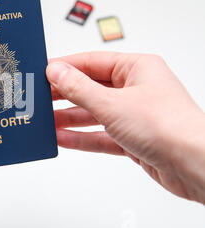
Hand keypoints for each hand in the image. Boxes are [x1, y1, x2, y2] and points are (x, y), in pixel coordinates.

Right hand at [46, 52, 204, 203]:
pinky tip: (61, 137)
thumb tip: (56, 71)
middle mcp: (135, 89)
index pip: (91, 62)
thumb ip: (79, 89)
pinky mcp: (132, 138)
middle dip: (63, 95)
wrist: (195, 166)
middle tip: (38, 98)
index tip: (42, 73)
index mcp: (136, 69)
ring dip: (69, 118)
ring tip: (45, 120)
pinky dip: (81, 137)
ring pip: (93, 113)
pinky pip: (100, 134)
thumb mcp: (112, 104)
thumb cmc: (169, 127)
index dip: (64, 67)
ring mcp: (133, 115)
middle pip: (90, 88)